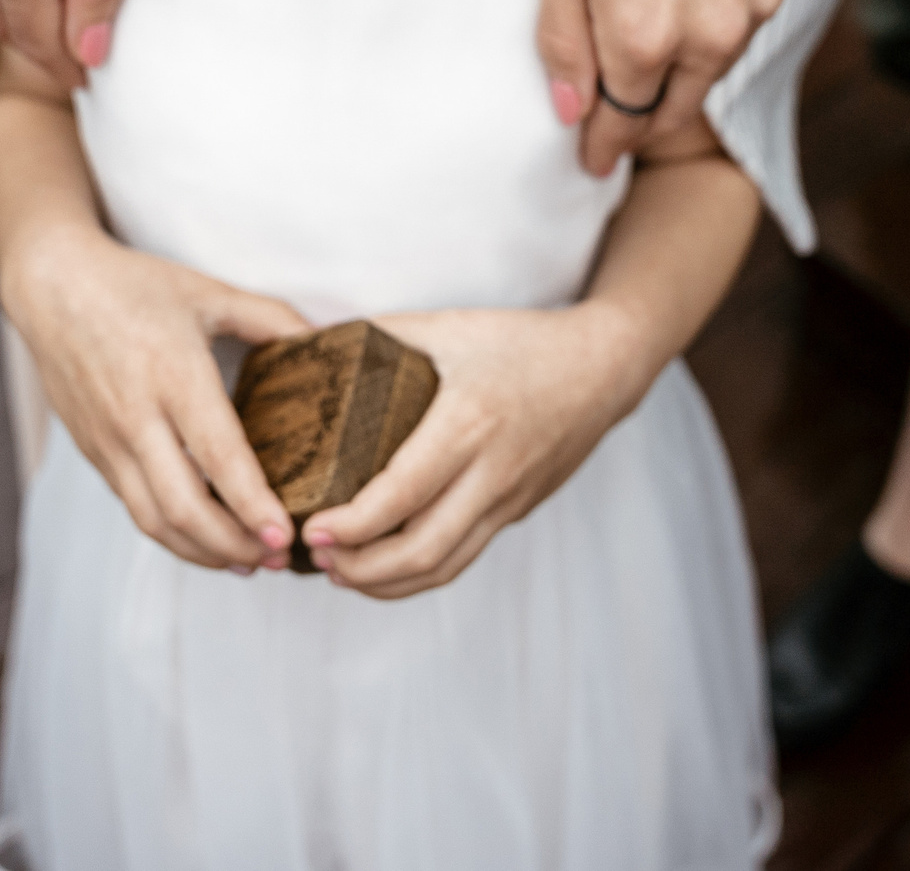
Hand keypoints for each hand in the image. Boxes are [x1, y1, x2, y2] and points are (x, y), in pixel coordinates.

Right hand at [2, 223, 309, 570]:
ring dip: (202, 552)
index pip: (218, 456)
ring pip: (153, 520)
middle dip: (234, 546)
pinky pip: (134, 506)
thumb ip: (273, 318)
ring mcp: (109, 440)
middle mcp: (137, 416)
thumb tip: (324, 342)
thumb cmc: (134, 286)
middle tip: (277, 558)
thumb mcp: (210, 292)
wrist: (53, 286)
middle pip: (183, 507)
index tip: (285, 534)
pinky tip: (205, 538)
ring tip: (247, 562)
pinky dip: (172, 533)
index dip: (252, 504)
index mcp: (174, 374)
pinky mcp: (93, 452)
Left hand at [303, 303, 658, 598]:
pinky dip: (419, 572)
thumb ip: (378, 334)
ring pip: (445, 567)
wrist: (604, 367)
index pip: (402, 496)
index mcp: (468, 423)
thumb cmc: (520, 341)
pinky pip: (464, 555)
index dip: (352, 526)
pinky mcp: (517, 511)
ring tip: (339, 571)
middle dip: (360, 568)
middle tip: (315, 557)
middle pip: (423, 551)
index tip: (311, 529)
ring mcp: (508, 499)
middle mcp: (491, 471)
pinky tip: (384, 564)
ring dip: (387, 582)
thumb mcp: (447, 327)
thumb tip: (306, 343)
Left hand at [537, 0, 808, 177]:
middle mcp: (715, 31)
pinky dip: (717, 14)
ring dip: (681, 68)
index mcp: (646, 32)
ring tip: (649, 55)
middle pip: (674, 105)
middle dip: (640, 119)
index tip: (589, 159)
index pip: (622, 120)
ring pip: (715, 61)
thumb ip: (563, 33)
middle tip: (613, 126)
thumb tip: (571, 107)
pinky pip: (746, 11)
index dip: (601, 144)